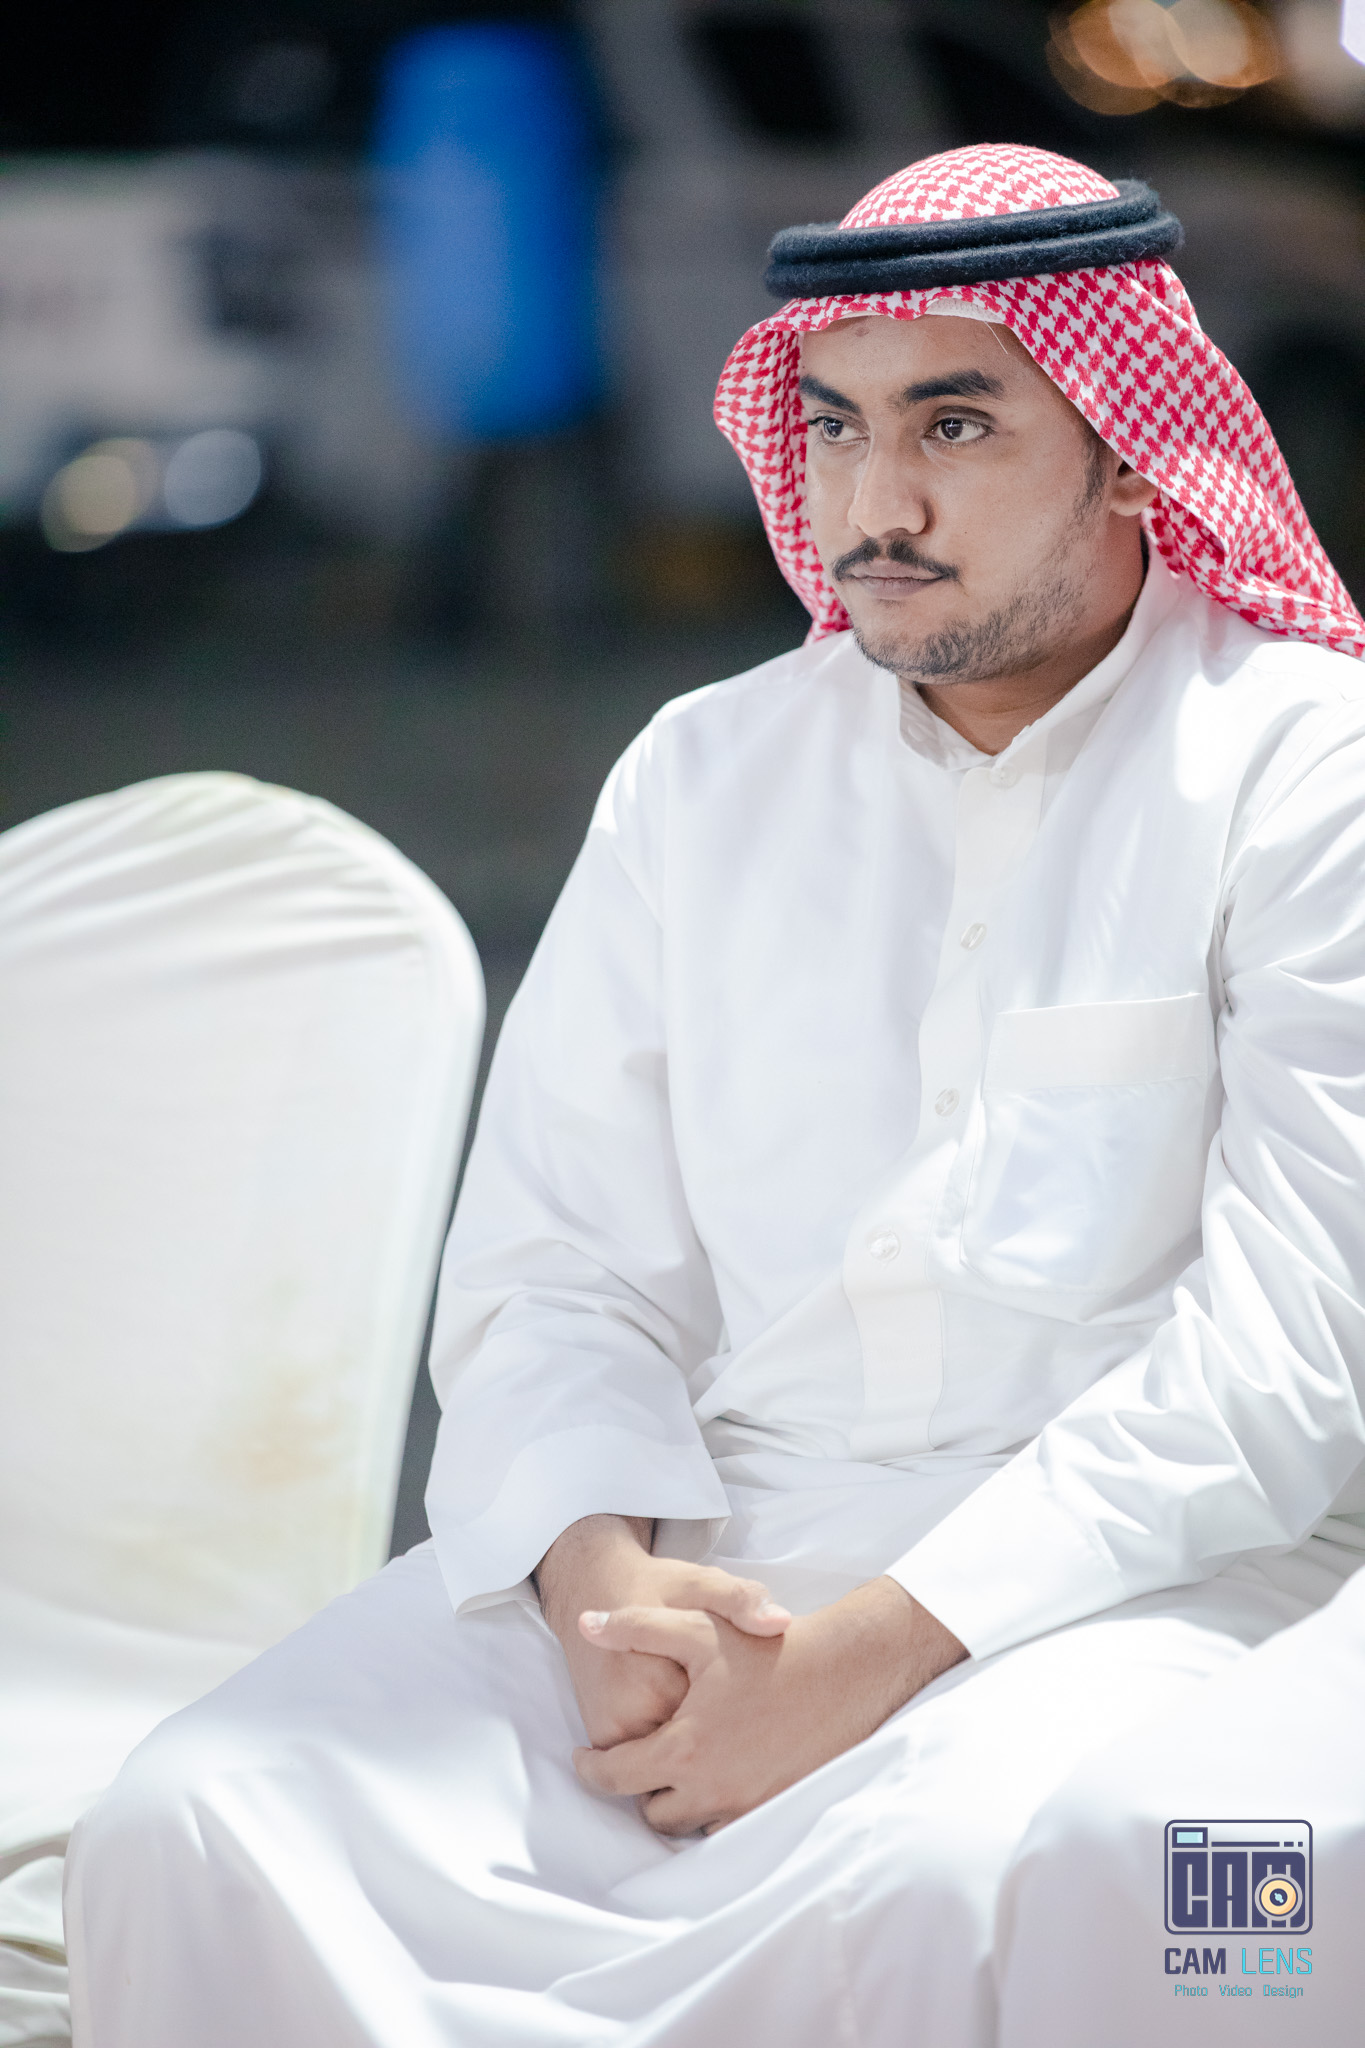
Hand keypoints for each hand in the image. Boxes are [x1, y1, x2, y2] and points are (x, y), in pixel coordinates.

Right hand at [534, 1515, 791, 1749]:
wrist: (593, 1586)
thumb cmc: (654, 1586)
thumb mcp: (702, 1582)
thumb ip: (740, 1599)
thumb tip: (780, 1623)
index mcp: (660, 1685)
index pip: (724, 1723)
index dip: (743, 1706)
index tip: (747, 1681)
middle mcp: (631, 1718)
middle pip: (699, 1747)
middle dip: (718, 1724)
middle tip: (727, 1686)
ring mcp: (612, 1732)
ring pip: (674, 1758)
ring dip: (693, 1736)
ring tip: (701, 1689)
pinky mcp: (604, 1736)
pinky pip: (651, 1753)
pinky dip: (668, 1735)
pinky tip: (677, 1699)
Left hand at [572, 1576, 966, 1835]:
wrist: (843, 1671)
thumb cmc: (768, 1649)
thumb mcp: (697, 1627)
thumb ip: (635, 1627)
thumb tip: (587, 1622)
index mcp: (685, 1750)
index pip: (617, 1779)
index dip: (592, 1769)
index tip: (584, 1758)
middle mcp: (712, 1791)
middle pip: (653, 1812)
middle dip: (640, 1787)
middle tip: (641, 1756)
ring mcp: (746, 1807)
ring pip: (692, 1823)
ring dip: (679, 1801)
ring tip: (679, 1764)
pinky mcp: (775, 1810)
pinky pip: (730, 1827)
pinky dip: (716, 1808)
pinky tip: (718, 1772)